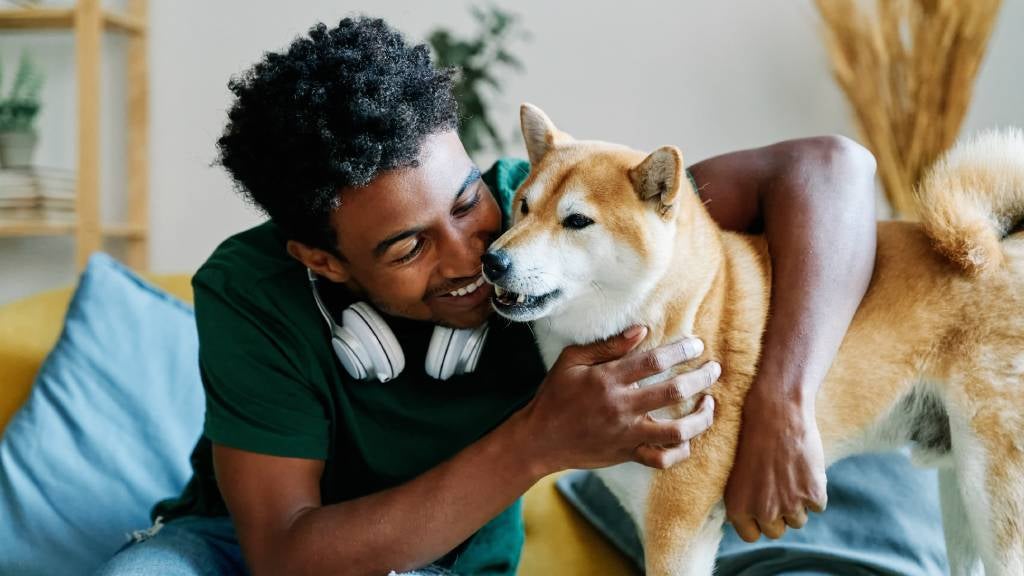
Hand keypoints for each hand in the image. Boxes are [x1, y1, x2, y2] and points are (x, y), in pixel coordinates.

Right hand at [518, 325, 719, 475]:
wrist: (540, 440)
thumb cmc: (555, 395)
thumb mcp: (571, 361)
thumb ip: (608, 346)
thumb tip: (641, 331)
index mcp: (607, 380)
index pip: (654, 361)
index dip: (681, 351)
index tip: (697, 346)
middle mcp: (621, 407)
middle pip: (673, 391)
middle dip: (701, 378)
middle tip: (714, 369)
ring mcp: (626, 434)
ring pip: (677, 431)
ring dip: (701, 418)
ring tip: (709, 405)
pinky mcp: (627, 454)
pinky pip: (662, 459)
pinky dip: (681, 451)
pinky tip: (687, 437)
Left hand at [724, 393, 826, 540]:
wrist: (776, 413)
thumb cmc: (753, 437)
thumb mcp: (736, 472)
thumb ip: (744, 499)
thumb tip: (752, 519)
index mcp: (738, 507)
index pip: (750, 535)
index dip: (758, 521)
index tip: (762, 507)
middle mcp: (762, 511)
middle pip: (776, 531)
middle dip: (779, 514)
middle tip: (779, 487)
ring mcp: (789, 505)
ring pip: (798, 520)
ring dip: (798, 503)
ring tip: (790, 474)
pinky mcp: (813, 495)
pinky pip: (818, 506)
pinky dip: (815, 490)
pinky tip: (805, 468)